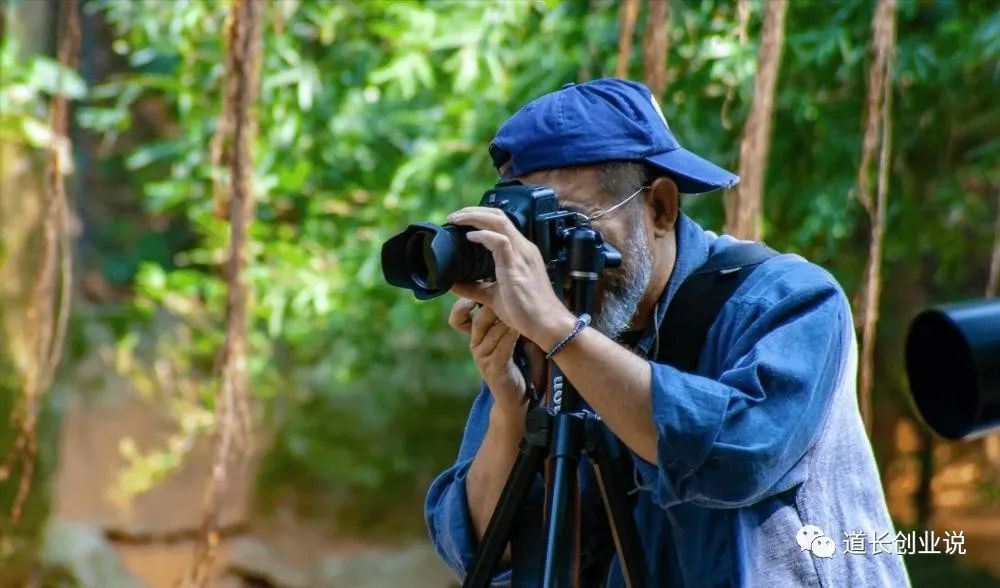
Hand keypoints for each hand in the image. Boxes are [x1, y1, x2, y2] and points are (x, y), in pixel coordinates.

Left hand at [447, 207, 574, 347]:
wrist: (548, 325)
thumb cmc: (526, 313)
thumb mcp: (494, 296)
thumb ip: (474, 288)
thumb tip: (452, 283)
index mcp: (521, 252)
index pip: (501, 223)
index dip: (481, 217)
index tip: (460, 222)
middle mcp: (523, 249)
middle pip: (499, 216)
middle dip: (474, 211)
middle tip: (453, 216)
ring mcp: (522, 255)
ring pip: (499, 222)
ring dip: (475, 217)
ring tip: (456, 219)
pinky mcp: (517, 266)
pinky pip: (500, 241)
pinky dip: (483, 235)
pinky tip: (470, 237)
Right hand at [449, 297, 527, 420]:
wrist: (514, 397)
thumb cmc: (514, 363)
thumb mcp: (505, 338)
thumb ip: (502, 319)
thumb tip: (508, 293)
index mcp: (475, 337)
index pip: (459, 318)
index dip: (462, 306)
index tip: (475, 293)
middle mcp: (475, 346)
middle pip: (479, 320)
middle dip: (494, 306)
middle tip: (508, 294)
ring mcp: (483, 359)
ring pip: (493, 332)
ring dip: (507, 319)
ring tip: (518, 307)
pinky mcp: (494, 369)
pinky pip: (502, 348)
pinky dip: (511, 336)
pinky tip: (521, 328)